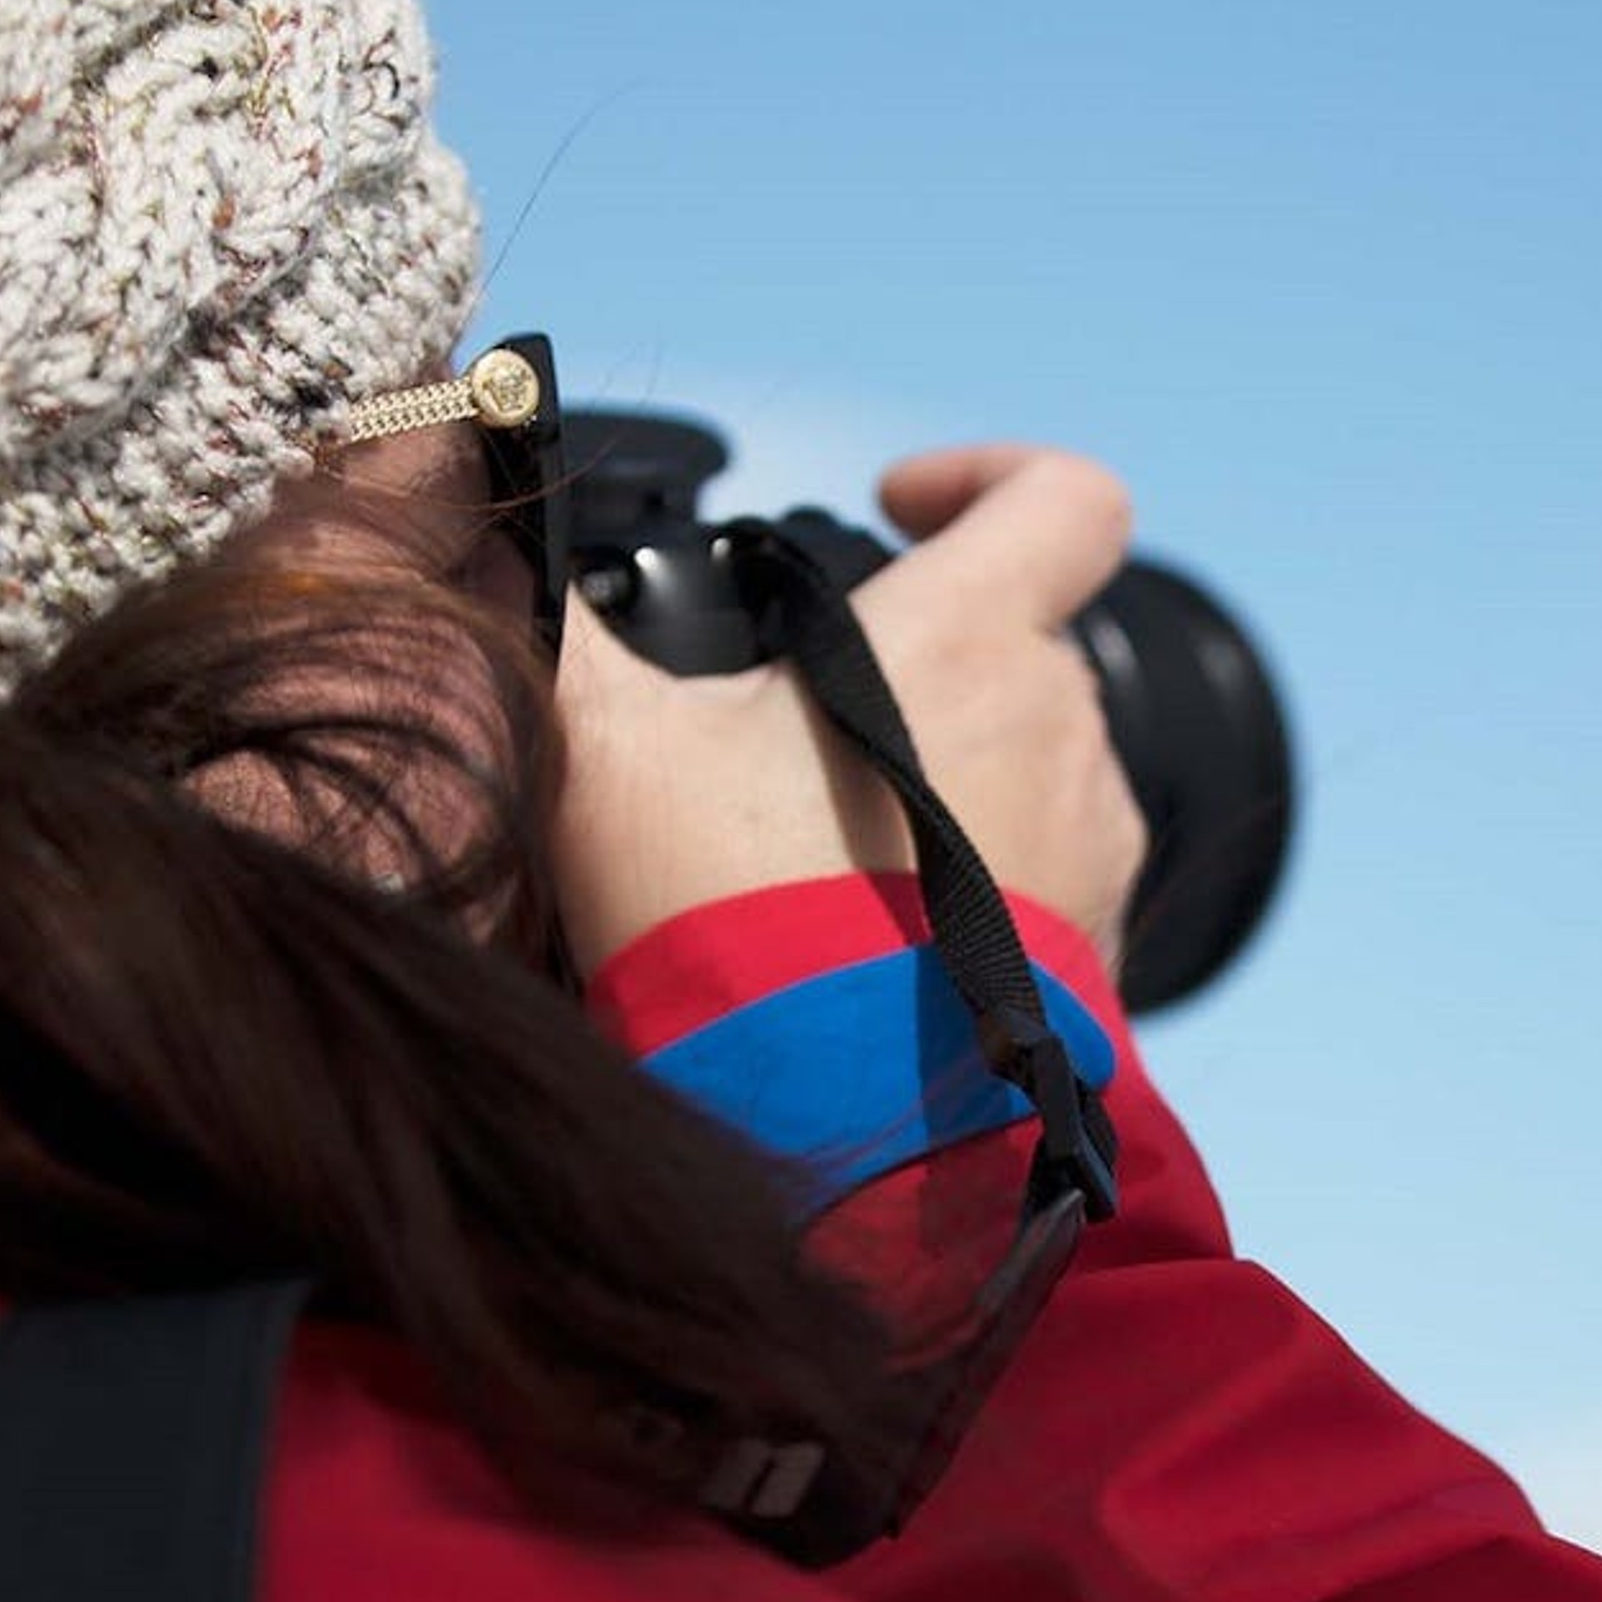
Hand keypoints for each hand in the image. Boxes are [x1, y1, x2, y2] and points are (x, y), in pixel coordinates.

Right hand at [543, 445, 1149, 974]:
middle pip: (1024, 640)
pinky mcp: (1105, 956)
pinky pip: (1055, 878)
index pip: (1067, 497)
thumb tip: (497, 541)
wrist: (826, 1127)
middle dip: (921, 659)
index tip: (896, 507)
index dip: (988, 474)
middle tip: (801, 722)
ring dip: (952, 772)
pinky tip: (873, 927)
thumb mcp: (611, 747)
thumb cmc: (726, 916)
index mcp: (974, 642)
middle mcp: (1067, 733)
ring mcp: (1099, 852)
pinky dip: (980, 880)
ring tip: (828, 839)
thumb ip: (563, 627)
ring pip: (1040, 762)